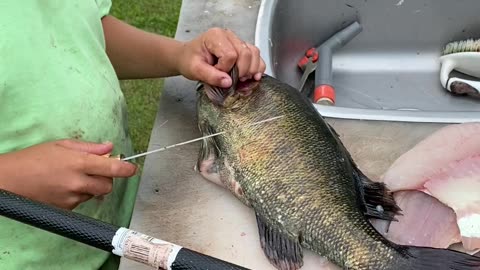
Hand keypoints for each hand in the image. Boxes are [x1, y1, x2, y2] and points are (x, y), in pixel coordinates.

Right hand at [0, 139, 136, 209]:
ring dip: (92, 186)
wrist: (9, 181)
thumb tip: (109, 148)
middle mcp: (78, 182)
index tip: (132, 169)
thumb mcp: (61, 145)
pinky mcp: (66, 209)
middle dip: (107, 178)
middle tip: (96, 170)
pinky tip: (65, 186)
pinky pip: (82, 201)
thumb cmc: (34, 158)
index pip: (112, 169)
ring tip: (73, 177)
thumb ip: (89, 148)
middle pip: (108, 185)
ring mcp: (72, 197)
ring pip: (95, 193)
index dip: (126, 170)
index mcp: (79, 163)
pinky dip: (80, 194)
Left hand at [177, 27, 265, 87]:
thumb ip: (210, 76)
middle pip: (246, 53)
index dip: (226, 69)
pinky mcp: (242, 48)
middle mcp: (229, 35)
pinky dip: (257, 67)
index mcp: (215, 36)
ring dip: (252, 70)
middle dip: (242, 71)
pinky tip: (253, 77)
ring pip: (254, 53)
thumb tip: (228, 82)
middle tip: (232, 81)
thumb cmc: (189, 60)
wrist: (188, 57)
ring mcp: (237, 41)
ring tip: (242, 80)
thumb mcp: (194, 70)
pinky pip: (256, 56)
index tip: (216, 73)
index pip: (230, 54)